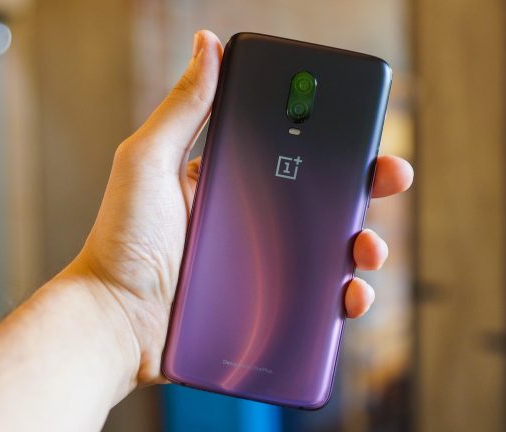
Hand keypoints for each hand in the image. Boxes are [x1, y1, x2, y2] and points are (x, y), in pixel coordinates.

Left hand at [64, 30, 413, 387]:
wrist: (113, 321)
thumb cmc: (121, 240)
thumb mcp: (148, 161)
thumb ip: (182, 108)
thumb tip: (206, 43)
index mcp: (235, 183)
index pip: (296, 156)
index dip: (335, 143)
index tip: (363, 132)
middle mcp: (257, 223)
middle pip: (327, 201)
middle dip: (369, 188)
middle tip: (392, 177)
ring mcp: (267, 268)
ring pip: (335, 252)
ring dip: (367, 244)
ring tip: (369, 247)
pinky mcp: (271, 311)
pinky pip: (321, 303)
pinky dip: (347, 299)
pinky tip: (351, 295)